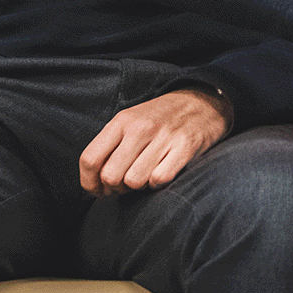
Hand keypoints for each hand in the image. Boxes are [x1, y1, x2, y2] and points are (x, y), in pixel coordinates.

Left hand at [78, 89, 229, 195]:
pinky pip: (159, 179)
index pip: (90, 159)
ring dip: (138, 187)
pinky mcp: (185, 147)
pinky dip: (158, 183)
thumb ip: (110, 147)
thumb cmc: (160, 119)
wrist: (203, 102)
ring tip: (145, 175)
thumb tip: (95, 184)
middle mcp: (140, 127)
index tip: (99, 190)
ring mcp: (163, 137)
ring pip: (134, 181)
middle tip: (125, 184)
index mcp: (121, 121)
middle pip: (110, 176)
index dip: (89, 183)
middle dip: (115, 188)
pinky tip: (162, 172)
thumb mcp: (130, 122)